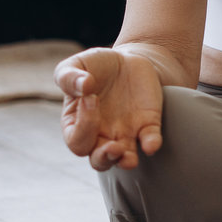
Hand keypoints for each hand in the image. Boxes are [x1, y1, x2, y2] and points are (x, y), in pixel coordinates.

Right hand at [54, 48, 164, 170]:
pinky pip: (150, 141)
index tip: (92, 98)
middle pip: (98, 160)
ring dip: (126, 161)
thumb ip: (69, 76)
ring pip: (123, 159)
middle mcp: (101, 134)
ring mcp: (125, 132)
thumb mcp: (76, 65)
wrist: (127, 60)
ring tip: (128, 158)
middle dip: (104, 158)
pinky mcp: (147, 125)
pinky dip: (151, 144)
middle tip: (113, 147)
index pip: (76, 139)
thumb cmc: (96, 67)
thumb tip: (83, 85)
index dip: (83, 126)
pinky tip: (151, 143)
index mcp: (77, 123)